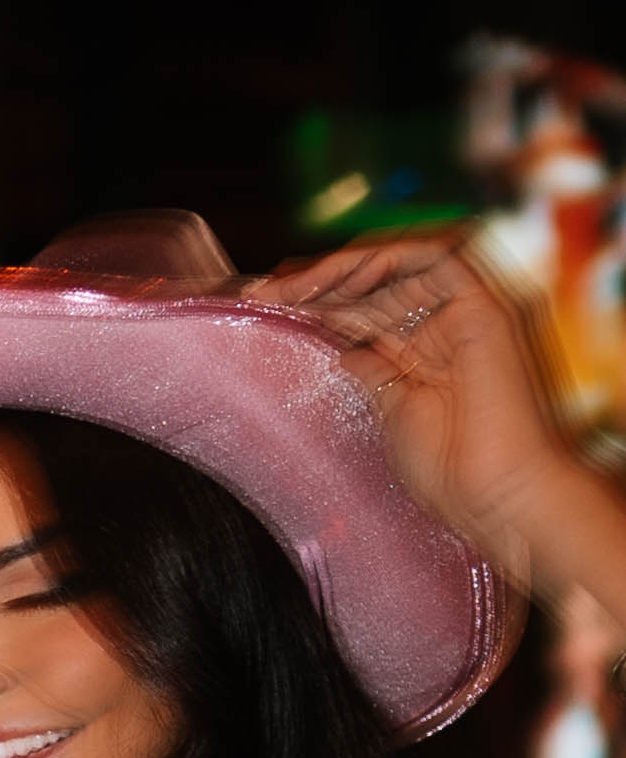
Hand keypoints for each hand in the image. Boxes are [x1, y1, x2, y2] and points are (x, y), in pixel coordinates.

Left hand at [246, 239, 579, 567]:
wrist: (495, 498)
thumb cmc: (449, 472)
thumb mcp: (391, 411)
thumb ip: (372, 373)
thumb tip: (346, 350)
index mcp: (421, 351)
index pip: (363, 307)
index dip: (315, 300)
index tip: (262, 303)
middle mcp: (443, 325)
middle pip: (375, 281)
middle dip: (317, 280)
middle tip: (263, 291)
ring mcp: (464, 313)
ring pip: (401, 261)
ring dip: (345, 265)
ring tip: (296, 285)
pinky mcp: (483, 307)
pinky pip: (435, 259)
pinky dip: (388, 259)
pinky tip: (343, 279)